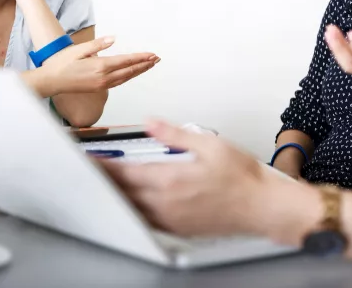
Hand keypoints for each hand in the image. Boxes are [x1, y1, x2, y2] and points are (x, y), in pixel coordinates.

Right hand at [41, 36, 159, 94]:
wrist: (51, 81)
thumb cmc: (62, 64)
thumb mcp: (79, 50)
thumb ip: (98, 44)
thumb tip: (114, 39)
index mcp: (100, 66)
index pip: (126, 61)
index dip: (141, 58)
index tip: (152, 55)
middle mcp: (104, 78)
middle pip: (130, 71)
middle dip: (145, 65)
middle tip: (157, 59)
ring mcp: (102, 85)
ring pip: (126, 78)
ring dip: (139, 71)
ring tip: (149, 66)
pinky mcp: (99, 88)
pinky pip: (119, 82)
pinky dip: (129, 77)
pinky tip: (132, 73)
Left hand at [100, 120, 270, 236]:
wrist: (262, 206)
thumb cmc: (243, 178)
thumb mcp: (210, 144)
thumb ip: (175, 134)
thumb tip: (151, 123)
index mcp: (170, 179)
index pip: (124, 172)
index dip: (102, 165)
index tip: (88, 159)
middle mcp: (165, 203)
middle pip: (122, 192)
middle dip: (104, 180)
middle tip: (90, 170)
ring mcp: (170, 219)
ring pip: (131, 208)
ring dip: (116, 196)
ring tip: (105, 185)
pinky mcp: (178, 229)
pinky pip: (145, 220)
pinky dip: (132, 209)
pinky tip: (132, 203)